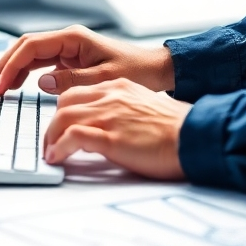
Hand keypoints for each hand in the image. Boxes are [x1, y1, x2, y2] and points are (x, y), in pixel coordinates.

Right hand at [0, 25, 174, 95]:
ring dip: (12, 70)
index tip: (0, 84)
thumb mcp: (104, 79)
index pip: (31, 46)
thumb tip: (42, 81)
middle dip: (5, 66)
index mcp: (73, 38)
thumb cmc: (135, 70)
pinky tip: (16, 86)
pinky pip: (40, 64)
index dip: (11, 65)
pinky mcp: (70, 60)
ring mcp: (68, 49)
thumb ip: (72, 81)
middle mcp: (67, 40)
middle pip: (25, 48)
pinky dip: (25, 74)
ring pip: (30, 55)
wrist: (153, 70)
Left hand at [43, 79, 190, 179]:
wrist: (194, 135)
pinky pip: (73, 137)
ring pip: (63, 117)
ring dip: (51, 138)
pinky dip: (59, 148)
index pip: (78, 91)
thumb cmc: (175, 127)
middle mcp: (111, 97)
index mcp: (119, 87)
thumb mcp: (144, 106)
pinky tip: (57, 158)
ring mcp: (110, 116)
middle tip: (51, 141)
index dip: (64, 110)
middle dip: (52, 123)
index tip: (59, 125)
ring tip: (50, 153)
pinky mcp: (112, 138)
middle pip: (65, 102)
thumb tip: (108, 124)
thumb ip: (122, 109)